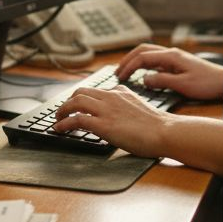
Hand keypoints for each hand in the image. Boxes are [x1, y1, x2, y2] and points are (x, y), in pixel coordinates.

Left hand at [50, 85, 173, 156]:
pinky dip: (64, 123)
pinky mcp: (103, 125)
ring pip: (75, 102)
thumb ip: (126, 102)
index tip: (75, 104)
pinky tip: (59, 129)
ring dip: (62, 111)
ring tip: (57, 119)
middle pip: (81, 92)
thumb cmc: (156, 124)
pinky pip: (77, 120)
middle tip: (63, 111)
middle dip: (68, 102)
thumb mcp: (139, 104)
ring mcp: (106, 110)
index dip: (81, 98)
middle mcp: (111, 97)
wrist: (165, 131)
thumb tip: (119, 105)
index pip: (94, 90)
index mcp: (120, 92)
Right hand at [116, 44, 222, 100]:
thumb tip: (143, 79)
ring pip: (149, 53)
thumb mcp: (182, 85)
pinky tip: (141, 74)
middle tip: (117, 72)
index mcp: (171, 56)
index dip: (128, 66)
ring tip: (125, 72)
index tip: (119, 77)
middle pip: (143, 50)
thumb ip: (162, 81)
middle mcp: (171, 53)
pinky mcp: (177, 63)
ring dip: (135, 60)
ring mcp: (174, 57)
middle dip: (128, 59)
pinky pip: (155, 60)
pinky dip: (144, 64)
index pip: (143, 57)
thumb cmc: (207, 84)